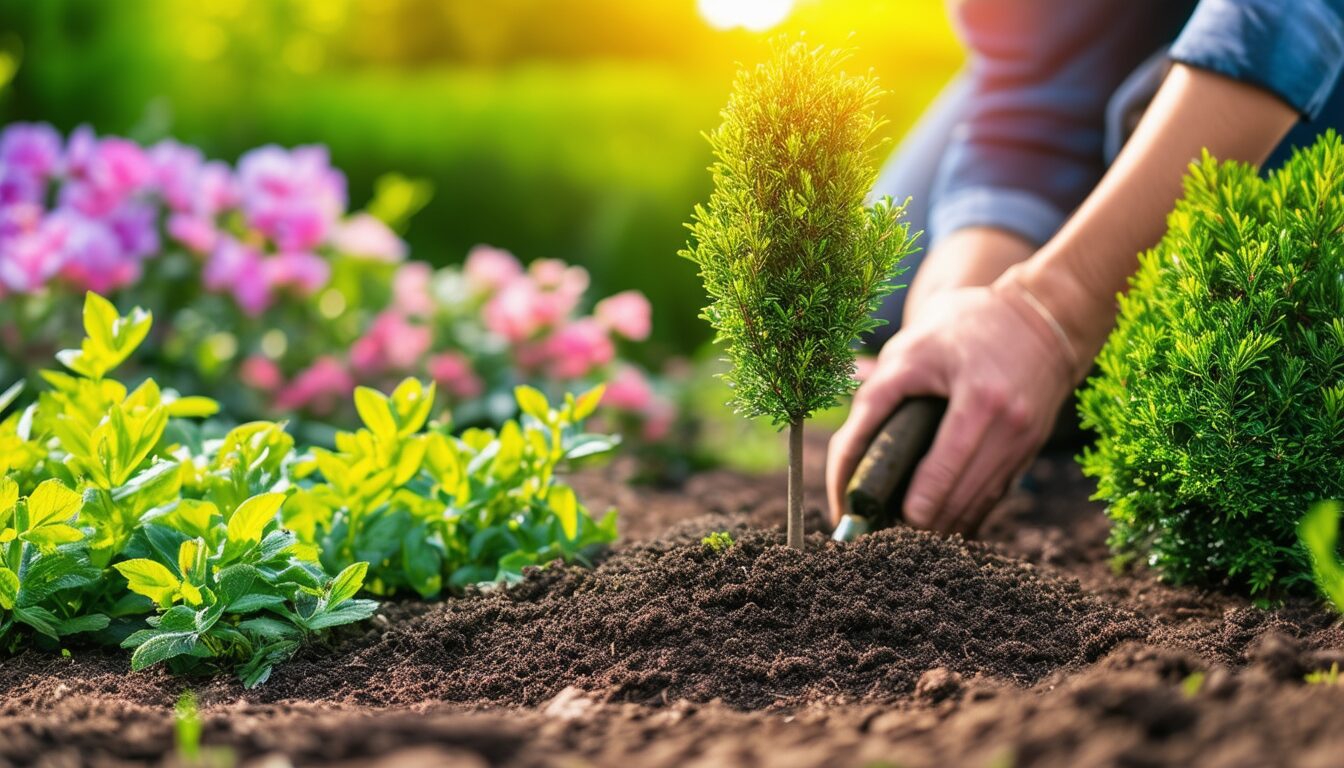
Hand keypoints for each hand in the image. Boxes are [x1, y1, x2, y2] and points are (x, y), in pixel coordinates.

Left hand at [827, 274, 1079, 534]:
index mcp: (981, 400)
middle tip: (875, 533)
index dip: (904, 503)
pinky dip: (961, 513)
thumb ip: (875, 402)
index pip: (939, 469)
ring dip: (937, 527)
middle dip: (915, 524)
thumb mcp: (910, 351)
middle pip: (956, 499)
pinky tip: (933, 522)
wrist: (1038, 319)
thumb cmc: (962, 328)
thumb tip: (846, 463)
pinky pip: (991, 498)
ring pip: (975, 507)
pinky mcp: (1027, 452)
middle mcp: (1009, 428)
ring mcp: (1023, 444)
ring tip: (896, 532)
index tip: (870, 519)